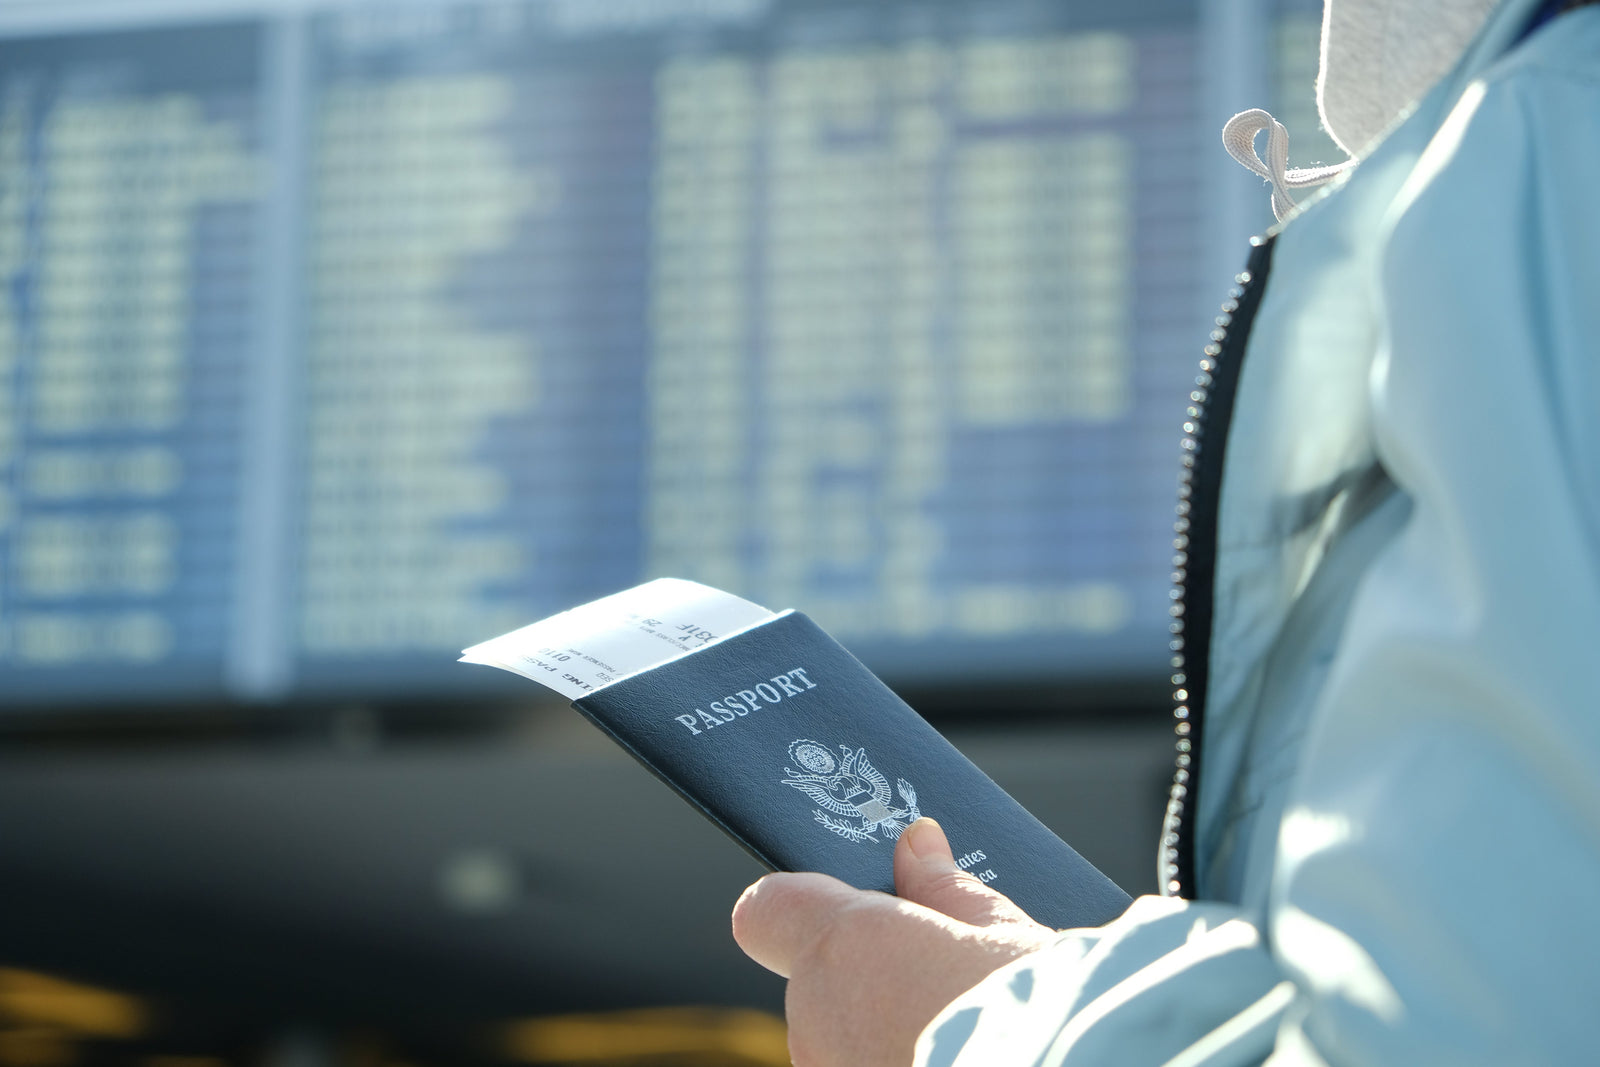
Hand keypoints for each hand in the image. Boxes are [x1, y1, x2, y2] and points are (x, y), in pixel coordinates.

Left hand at [731, 818, 1058, 1066]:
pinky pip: (860, 1066)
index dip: (802, 904)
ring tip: (958, 1033)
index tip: (849, 907)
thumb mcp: (1001, 932)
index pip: (767, 909)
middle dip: (870, 975)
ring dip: (883, 1028)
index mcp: (843, 944)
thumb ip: (944, 888)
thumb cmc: (1042, 1011)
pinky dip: (893, 1060)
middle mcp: (815, 1018)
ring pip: (840, 1037)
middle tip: (940, 978)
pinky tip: (953, 1059)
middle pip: (818, 980)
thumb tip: (917, 844)